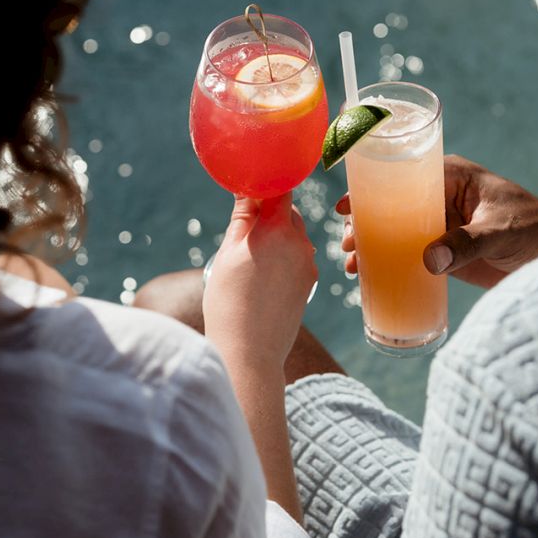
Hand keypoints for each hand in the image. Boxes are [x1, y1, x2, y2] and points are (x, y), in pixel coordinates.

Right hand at [203, 193, 317, 372]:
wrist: (248, 351)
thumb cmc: (229, 300)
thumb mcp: (228, 252)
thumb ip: (243, 218)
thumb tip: (247, 190)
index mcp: (277, 229)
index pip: (280, 190)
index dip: (265, 186)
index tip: (250, 189)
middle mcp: (300, 243)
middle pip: (288, 212)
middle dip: (269, 214)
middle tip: (243, 229)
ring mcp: (308, 264)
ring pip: (294, 236)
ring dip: (277, 237)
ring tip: (251, 260)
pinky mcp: (310, 283)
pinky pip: (298, 257)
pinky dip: (283, 258)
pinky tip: (263, 277)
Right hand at [336, 154, 537, 288]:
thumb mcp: (502, 232)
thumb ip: (467, 244)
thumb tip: (427, 260)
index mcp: (454, 176)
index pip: (403, 173)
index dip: (370, 186)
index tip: (346, 205)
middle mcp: (441, 197)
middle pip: (391, 203)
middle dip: (364, 222)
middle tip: (347, 245)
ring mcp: (441, 226)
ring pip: (394, 230)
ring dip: (370, 245)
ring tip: (352, 266)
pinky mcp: (446, 252)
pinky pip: (408, 254)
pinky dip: (388, 263)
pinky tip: (368, 277)